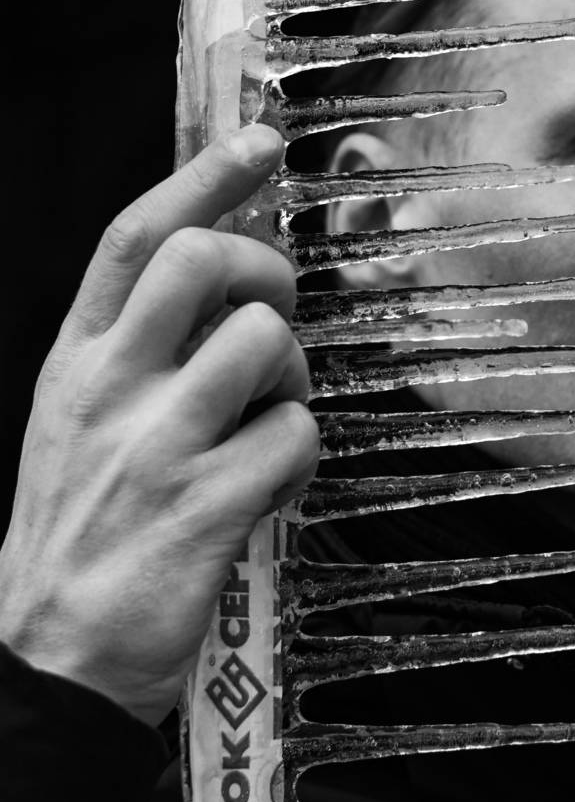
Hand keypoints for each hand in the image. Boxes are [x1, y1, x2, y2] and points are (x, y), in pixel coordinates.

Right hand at [0, 125, 319, 726]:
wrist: (44, 661)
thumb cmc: (76, 537)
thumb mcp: (72, 428)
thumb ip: (131, 359)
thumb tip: (216, 298)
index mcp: (75, 365)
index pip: (134, 238)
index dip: (203, 176)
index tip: (258, 140)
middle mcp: (110, 390)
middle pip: (205, 261)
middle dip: (268, 271)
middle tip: (275, 318)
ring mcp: (156, 446)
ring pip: (265, 343)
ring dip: (294, 376)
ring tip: (271, 423)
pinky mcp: (204, 506)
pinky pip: (294, 436)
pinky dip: (302, 458)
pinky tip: (274, 489)